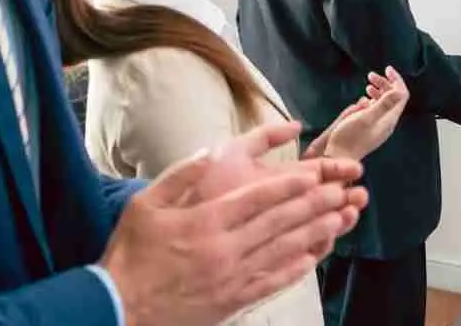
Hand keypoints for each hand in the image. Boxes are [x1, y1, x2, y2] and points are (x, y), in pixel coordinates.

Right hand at [101, 121, 367, 325]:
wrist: (117, 310)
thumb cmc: (130, 255)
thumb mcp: (145, 205)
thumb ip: (181, 175)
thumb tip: (211, 151)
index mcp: (206, 221)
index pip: (259, 197)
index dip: (292, 185)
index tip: (317, 174)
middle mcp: (226, 248)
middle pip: (281, 221)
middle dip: (316, 205)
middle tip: (343, 192)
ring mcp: (232, 276)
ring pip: (285, 250)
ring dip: (316, 233)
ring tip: (341, 218)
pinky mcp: (233, 300)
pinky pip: (273, 282)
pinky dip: (297, 268)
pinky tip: (314, 257)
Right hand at [305, 67, 409, 159]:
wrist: (338, 157)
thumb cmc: (349, 138)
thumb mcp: (366, 118)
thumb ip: (383, 104)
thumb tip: (399, 91)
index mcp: (389, 119)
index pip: (402, 95)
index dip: (397, 80)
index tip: (386, 69)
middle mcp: (387, 122)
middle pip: (394, 98)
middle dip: (385, 83)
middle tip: (371, 75)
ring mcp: (379, 125)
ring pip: (385, 103)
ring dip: (379, 91)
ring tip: (368, 84)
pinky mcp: (370, 127)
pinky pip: (376, 109)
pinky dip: (372, 100)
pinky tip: (363, 99)